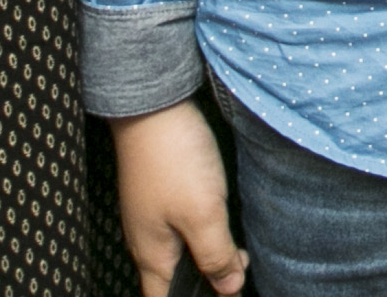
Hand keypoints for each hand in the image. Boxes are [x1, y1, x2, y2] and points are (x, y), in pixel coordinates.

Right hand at [112, 102, 247, 296]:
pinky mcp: (161, 194)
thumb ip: (216, 255)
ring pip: (181, 252)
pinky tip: (223, 225)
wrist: (154, 108)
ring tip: (239, 253)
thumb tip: (228, 287)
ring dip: (209, 256)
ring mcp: (152, 216)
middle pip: (174, 279)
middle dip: (207, 283)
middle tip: (239, 274)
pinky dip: (204, 234)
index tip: (224, 294)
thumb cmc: (174, 160)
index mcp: (152, 256)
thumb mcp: (204, 214)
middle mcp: (147, 241)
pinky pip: (181, 228)